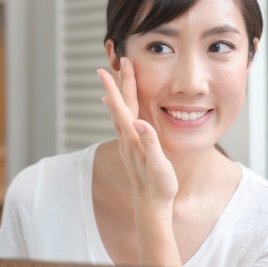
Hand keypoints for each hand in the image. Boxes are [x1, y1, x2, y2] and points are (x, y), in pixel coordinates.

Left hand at [98, 57, 177, 203]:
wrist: (151, 205)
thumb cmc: (159, 187)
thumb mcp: (158, 166)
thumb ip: (150, 143)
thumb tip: (139, 122)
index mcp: (132, 138)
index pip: (121, 107)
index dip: (115, 87)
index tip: (108, 69)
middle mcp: (126, 137)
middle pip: (119, 104)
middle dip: (118, 82)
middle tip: (118, 61)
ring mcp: (127, 142)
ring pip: (118, 110)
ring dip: (116, 91)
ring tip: (114, 75)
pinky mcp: (130, 146)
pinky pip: (121, 120)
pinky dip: (116, 107)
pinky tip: (112, 104)